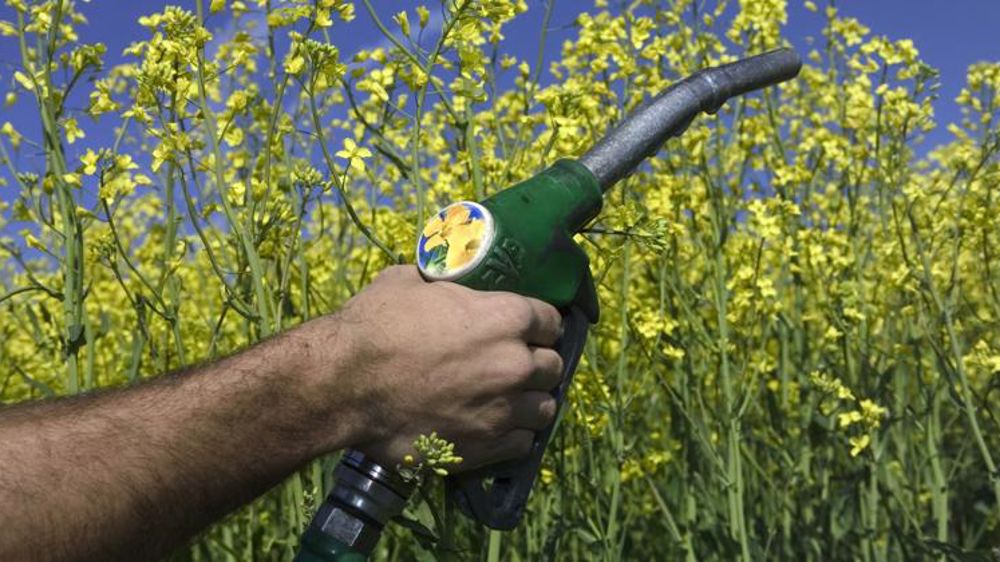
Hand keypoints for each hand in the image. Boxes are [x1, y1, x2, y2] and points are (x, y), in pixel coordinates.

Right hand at [295, 265, 563, 470]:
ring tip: (510, 402)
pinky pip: (522, 443)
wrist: (343, 385)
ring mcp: (504, 409)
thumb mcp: (411, 281)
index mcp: (506, 316)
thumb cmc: (374, 326)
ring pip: (544, 409)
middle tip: (514, 367)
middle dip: (536, 364)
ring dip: (530, 403)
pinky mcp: (487, 446)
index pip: (551, 322)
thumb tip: (447, 279)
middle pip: (552, 366)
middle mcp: (515, 363)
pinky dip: (513, 435)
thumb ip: (446, 284)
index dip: (539, 326)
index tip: (527, 332)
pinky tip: (495, 427)